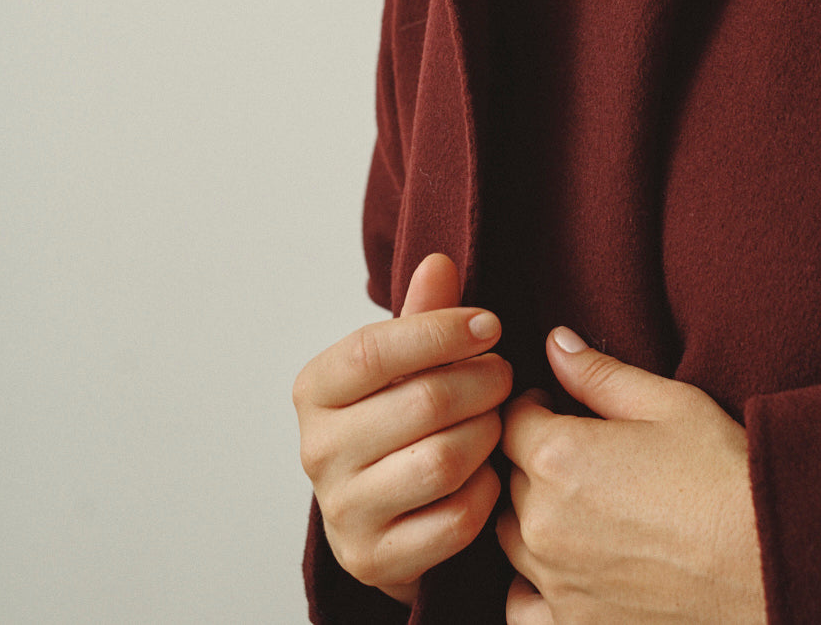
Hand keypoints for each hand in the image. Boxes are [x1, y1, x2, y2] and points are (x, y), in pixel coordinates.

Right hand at [292, 253, 511, 603]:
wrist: (382, 510)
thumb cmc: (397, 416)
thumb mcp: (404, 361)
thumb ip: (422, 314)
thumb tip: (440, 261)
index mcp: (315, 389)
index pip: (374, 351)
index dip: (440, 333)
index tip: (489, 324)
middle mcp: (317, 450)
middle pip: (421, 404)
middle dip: (481, 383)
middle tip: (505, 374)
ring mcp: (343, 510)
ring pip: (442, 462)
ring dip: (486, 436)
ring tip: (498, 419)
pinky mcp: (375, 559)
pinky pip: (454, 520)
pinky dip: (485, 493)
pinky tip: (489, 472)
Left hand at [496, 327, 763, 623]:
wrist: (771, 566)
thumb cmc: (727, 476)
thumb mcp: (670, 404)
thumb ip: (600, 374)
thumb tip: (555, 343)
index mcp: (559, 457)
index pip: (512, 421)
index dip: (534, 406)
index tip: (559, 407)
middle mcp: (544, 524)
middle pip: (511, 478)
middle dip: (538, 460)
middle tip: (584, 456)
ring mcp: (556, 584)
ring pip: (513, 538)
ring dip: (535, 517)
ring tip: (585, 508)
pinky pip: (522, 608)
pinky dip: (533, 589)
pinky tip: (569, 571)